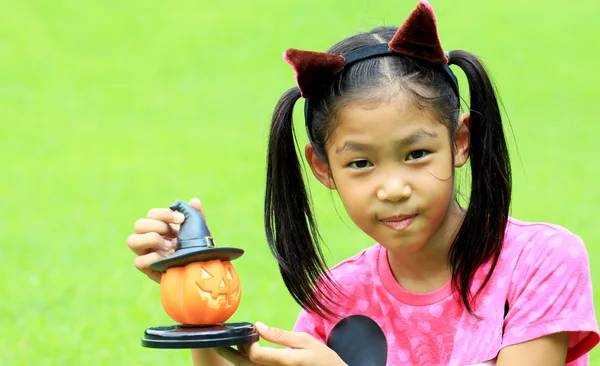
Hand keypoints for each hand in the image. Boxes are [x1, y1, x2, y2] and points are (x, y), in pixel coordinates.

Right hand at [127, 197, 205, 281]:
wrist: (203, 271)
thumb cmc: (199, 249)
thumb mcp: (200, 231)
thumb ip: (196, 215)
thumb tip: (194, 201)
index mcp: (161, 227)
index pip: (152, 214)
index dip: (165, 214)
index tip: (182, 219)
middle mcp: (150, 239)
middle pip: (139, 224)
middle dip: (158, 226)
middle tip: (174, 234)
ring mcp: (147, 254)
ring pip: (132, 241)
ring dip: (151, 239)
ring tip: (169, 246)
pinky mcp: (148, 269)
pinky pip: (138, 261)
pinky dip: (152, 258)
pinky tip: (167, 258)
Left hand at [215, 322, 346, 365]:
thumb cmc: (321, 358)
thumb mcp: (305, 341)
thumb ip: (280, 335)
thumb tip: (258, 326)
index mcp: (285, 362)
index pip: (255, 355)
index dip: (247, 343)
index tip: (249, 331)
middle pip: (244, 365)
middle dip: (228, 352)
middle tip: (217, 338)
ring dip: (235, 358)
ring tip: (228, 344)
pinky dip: (245, 363)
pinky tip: (243, 353)